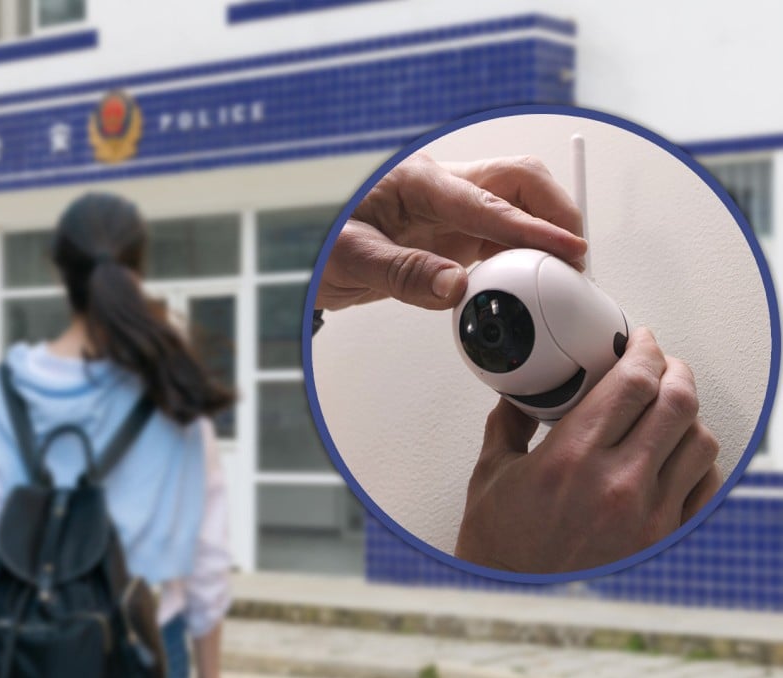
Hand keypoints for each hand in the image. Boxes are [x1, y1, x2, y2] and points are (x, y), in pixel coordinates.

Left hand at [316, 153, 586, 310]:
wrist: (309, 257)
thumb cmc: (320, 244)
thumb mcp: (350, 259)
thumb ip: (402, 274)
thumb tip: (454, 288)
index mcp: (416, 182)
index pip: (487, 202)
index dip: (532, 228)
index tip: (567, 249)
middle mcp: (440, 188)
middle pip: (518, 181)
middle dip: (554, 210)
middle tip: (575, 255)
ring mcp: (450, 210)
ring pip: (516, 207)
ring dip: (542, 235)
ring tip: (560, 275)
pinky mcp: (452, 234)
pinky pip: (500, 236)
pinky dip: (522, 254)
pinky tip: (528, 280)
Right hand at [454, 328, 721, 572]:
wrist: (515, 600)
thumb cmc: (500, 544)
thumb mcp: (491, 472)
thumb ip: (509, 422)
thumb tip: (521, 392)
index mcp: (570, 459)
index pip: (632, 383)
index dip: (645, 351)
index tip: (640, 342)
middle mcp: (616, 485)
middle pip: (677, 403)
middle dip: (674, 371)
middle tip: (662, 363)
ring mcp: (648, 516)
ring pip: (700, 441)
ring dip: (688, 415)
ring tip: (668, 408)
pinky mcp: (665, 540)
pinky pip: (707, 487)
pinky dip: (698, 461)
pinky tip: (676, 454)